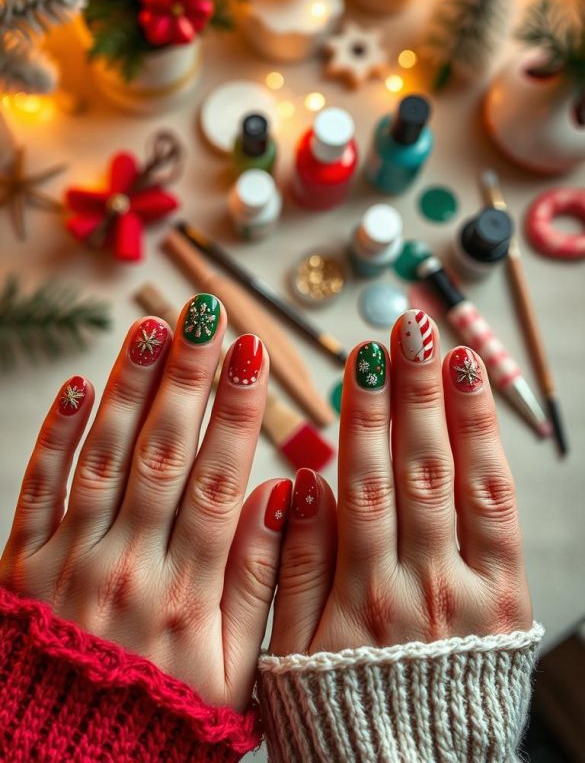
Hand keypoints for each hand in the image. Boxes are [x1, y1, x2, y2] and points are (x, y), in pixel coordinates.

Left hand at [0, 296, 289, 711]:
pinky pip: (39, 490)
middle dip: (189, 377)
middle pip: (163, 454)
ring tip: (154, 327)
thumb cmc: (165, 719)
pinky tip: (77, 385)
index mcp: (188, 595)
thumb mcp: (238, 676)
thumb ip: (263, 583)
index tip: (253, 352)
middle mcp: (129, 568)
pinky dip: (56, 436)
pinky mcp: (23, 563)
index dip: (238, 413)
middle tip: (206, 312)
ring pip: (105, 457)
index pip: (219, 482)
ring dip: (130, 387)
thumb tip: (285, 495)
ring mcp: (70, 561)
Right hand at [270, 310, 532, 655]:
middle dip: (409, 391)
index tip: (361, 356)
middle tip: (405, 326)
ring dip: (452, 409)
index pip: (362, 484)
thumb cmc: (342, 715)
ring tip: (445, 347)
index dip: (364, 415)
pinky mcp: (507, 601)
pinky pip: (500, 515)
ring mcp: (469, 593)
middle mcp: (418, 587)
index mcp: (357, 600)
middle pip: (412, 469)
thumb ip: (291, 569)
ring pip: (459, 483)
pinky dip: (489, 455)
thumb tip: (300, 480)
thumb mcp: (289, 658)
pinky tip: (478, 407)